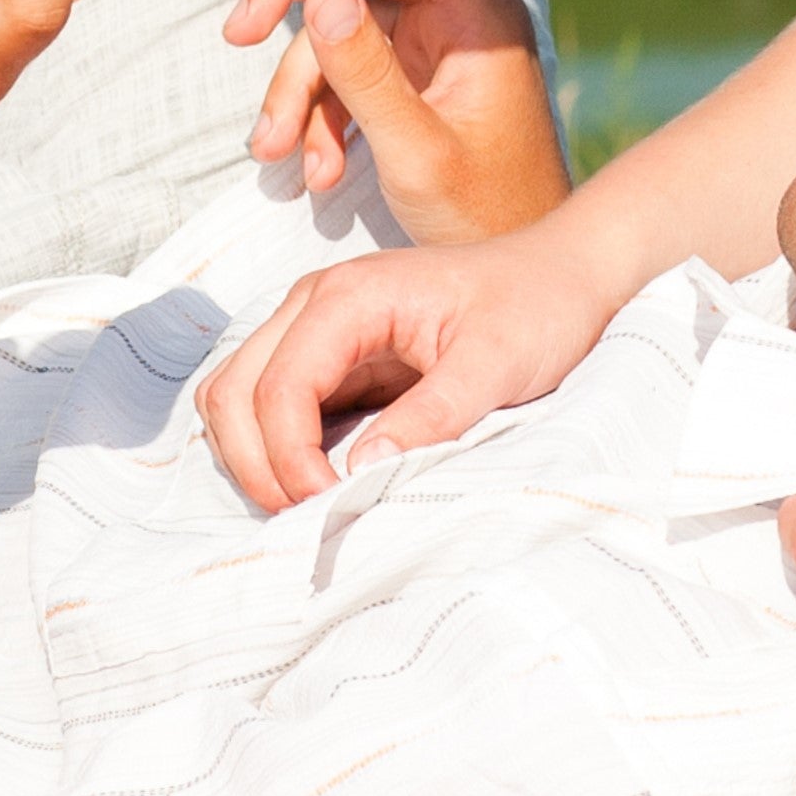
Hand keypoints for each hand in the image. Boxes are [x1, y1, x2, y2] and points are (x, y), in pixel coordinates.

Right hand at [195, 217, 624, 508]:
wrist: (563, 275)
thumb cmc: (536, 307)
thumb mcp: (497, 364)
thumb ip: (431, 415)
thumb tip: (359, 473)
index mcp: (349, 296)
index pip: (277, 387)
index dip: (289, 459)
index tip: (330, 508)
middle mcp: (314, 305)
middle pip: (233, 392)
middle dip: (257, 464)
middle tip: (308, 520)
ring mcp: (315, 329)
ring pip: (236, 399)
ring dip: (255, 458)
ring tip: (308, 507)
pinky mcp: (330, 357)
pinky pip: (271, 405)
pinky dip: (274, 449)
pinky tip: (316, 483)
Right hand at [222, 0, 567, 244]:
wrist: (513, 271)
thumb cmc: (486, 217)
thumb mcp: (416, 151)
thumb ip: (366, 73)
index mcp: (479, 16)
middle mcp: (459, 17)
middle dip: (292, 1)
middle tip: (236, 34)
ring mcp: (434, 48)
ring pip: (341, 27)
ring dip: (298, 87)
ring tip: (275, 150)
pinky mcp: (413, 80)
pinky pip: (348, 72)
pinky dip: (320, 115)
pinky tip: (318, 169)